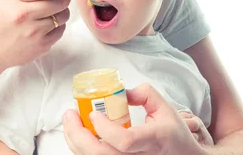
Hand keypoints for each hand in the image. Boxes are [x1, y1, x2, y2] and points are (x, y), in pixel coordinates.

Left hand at [62, 83, 206, 154]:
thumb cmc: (172, 134)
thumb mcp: (164, 109)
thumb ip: (143, 94)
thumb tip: (119, 92)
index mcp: (153, 139)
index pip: (125, 141)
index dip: (104, 129)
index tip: (93, 114)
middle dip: (78, 135)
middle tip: (70, 115)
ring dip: (75, 141)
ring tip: (70, 123)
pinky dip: (81, 149)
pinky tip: (78, 135)